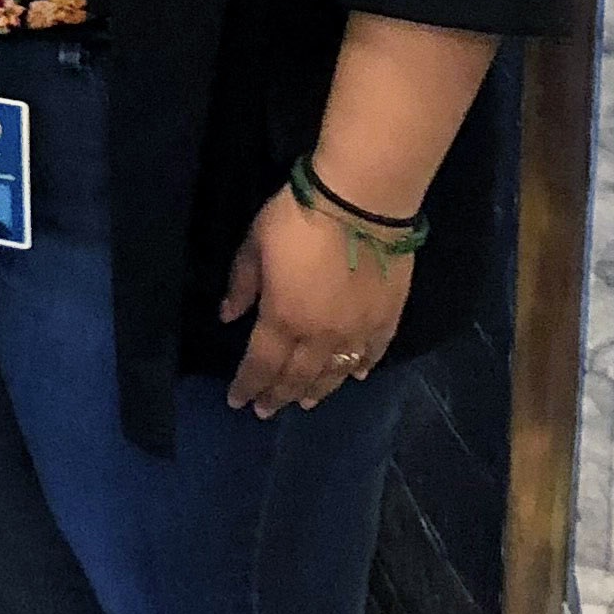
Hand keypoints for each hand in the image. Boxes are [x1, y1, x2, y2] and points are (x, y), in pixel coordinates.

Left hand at [218, 184, 411, 417]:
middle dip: (278, 396)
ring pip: (334, 373)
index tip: (237, 402)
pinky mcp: (386, 319)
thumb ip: (242, 284)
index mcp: (282, 319)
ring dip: (317, 391)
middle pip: (297, 377)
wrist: (362, 201)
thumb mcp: (255, 243)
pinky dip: (360, 369)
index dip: (247, 385)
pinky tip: (355, 376)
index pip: (261, 365)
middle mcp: (319, 337)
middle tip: (266, 412)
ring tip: (306, 403)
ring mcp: (356, 331)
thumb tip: (228, 317)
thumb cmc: (300, 217)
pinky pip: (372, 354)